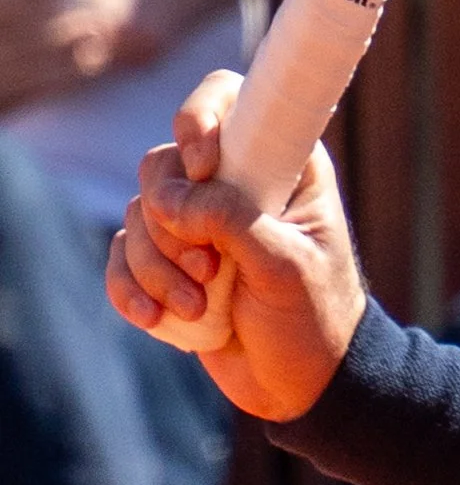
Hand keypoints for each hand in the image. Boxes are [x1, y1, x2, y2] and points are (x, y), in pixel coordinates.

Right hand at [106, 70, 365, 424]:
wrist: (302, 385)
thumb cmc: (313, 316)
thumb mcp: (286, 266)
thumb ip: (233, 221)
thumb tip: (168, 199)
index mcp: (279, 161)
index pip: (228, 100)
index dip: (200, 117)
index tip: (201, 162)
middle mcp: (232, 182)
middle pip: (162, 164)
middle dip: (171, 221)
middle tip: (209, 267)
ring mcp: (195, 224)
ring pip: (138, 216)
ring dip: (156, 267)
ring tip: (198, 306)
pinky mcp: (168, 265)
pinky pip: (121, 258)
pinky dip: (130, 288)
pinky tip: (156, 319)